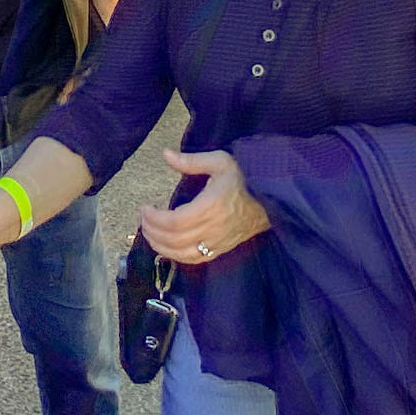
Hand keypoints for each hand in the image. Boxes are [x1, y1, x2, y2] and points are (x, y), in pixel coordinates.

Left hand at [139, 148, 270, 263]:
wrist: (272, 199)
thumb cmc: (245, 178)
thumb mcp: (220, 161)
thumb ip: (191, 161)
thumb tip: (166, 154)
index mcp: (211, 206)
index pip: (175, 221)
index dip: (155, 219)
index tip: (145, 208)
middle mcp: (213, 228)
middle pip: (174, 239)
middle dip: (152, 231)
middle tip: (143, 219)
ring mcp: (218, 242)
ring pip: (182, 253)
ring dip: (160, 246)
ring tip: (149, 232)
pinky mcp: (221, 249)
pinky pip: (195, 259)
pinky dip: (176, 256)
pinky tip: (166, 247)